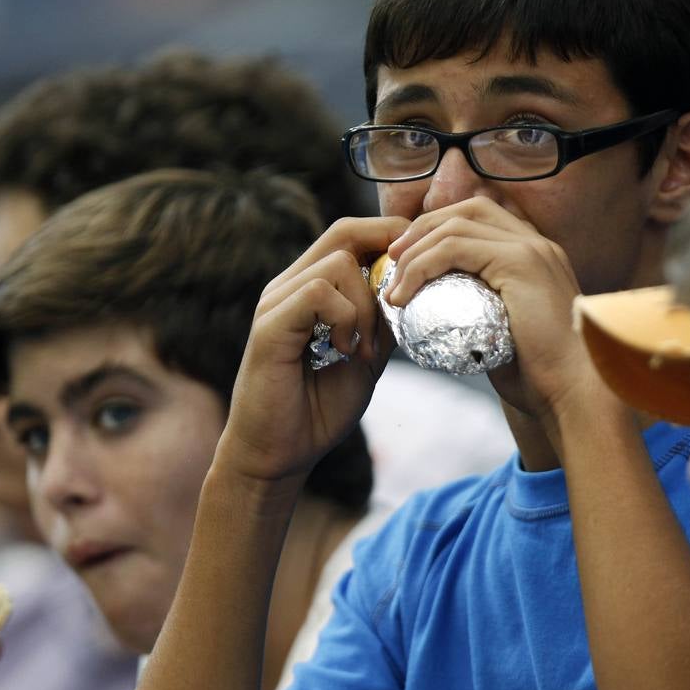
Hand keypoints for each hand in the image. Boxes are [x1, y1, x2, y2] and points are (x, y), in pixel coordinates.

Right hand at [218, 216, 409, 494]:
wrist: (277, 456)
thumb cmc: (317, 411)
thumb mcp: (365, 359)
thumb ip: (383, 324)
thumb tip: (418, 294)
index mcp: (309, 289)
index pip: (351, 235)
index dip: (391, 240)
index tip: (419, 275)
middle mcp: (289, 286)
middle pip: (344, 233)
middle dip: (387, 253)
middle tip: (403, 298)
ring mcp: (276, 303)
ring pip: (338, 263)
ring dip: (367, 306)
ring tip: (365, 350)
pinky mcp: (269, 326)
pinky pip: (317, 294)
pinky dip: (345, 319)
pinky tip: (346, 352)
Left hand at [386, 197, 600, 422]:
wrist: (574, 393)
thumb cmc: (542, 378)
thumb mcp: (501, 337)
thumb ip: (478, 316)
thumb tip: (439, 322)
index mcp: (535, 256)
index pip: (480, 220)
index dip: (438, 231)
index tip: (407, 261)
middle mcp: (536, 244)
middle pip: (467, 211)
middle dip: (423, 229)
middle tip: (393, 260)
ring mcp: (531, 249)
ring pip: (455, 227)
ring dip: (415, 252)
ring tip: (394, 286)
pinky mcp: (520, 262)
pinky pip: (454, 248)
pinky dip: (421, 266)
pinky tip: (405, 295)